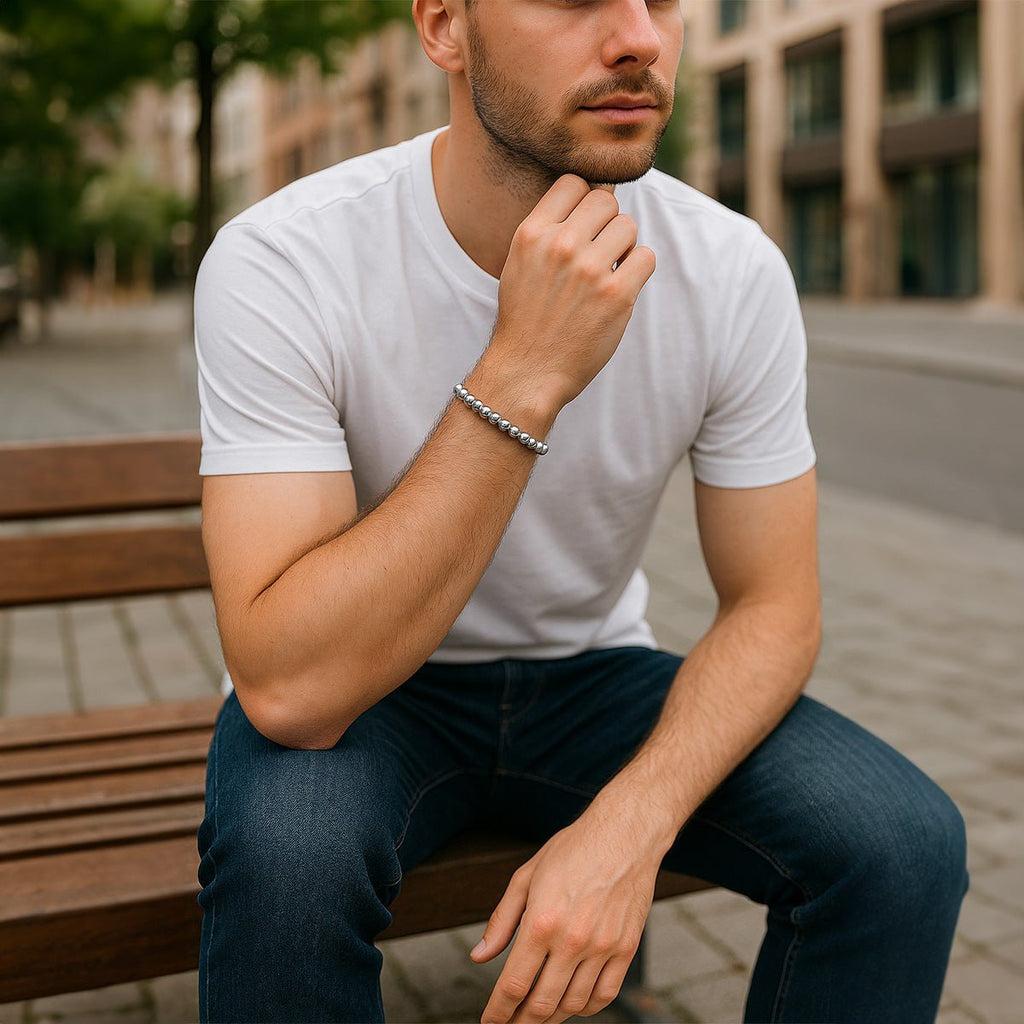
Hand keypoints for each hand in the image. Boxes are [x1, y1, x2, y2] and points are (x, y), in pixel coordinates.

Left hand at [471, 812, 661, 1023]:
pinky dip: (585, 1008)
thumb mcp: (526, 876)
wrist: (624, 834)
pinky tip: (572, 1001)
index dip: (498, 1013)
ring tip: (538, 1013)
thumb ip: (501, 921)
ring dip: (552, 1017)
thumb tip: (478, 956)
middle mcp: (572, 940)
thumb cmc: (573, 850)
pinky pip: (605, 995)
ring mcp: (602, 947)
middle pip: (542, 1006)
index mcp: (541, 922)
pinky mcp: (626, 948)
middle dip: (521, 1023)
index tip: (489, 1023)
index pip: (513, 986)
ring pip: (573, 1006)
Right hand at [487, 175, 655, 412]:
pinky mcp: (617, 295)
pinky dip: (638, 270)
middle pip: (606, 200)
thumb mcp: (519, 263)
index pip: (573, 182)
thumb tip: (593, 192)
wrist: (528, 371)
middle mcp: (560, 245)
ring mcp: (590, 270)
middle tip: (598, 252)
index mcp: (532, 233)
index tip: (584, 224)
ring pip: (629, 226)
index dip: (584, 199)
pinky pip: (646, 257)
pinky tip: (620, 287)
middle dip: (606, 223)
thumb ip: (548, 228)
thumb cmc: (526, 318)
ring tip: (607, 273)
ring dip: (624, 247)